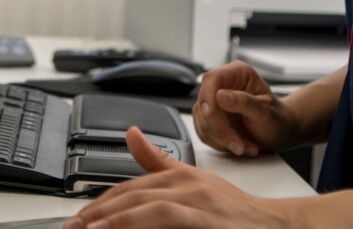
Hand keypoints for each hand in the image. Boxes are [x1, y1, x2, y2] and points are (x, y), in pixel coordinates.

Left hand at [62, 126, 287, 228]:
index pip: (131, 187)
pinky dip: (139, 223)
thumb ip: (160, 160)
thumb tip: (130, 133)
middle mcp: (189, 186)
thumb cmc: (237, 212)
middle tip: (74, 226)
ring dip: (114, 219)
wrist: (279, 225)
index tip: (80, 217)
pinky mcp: (209, 220)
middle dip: (99, 212)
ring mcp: (200, 204)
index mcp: (182, 176)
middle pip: (134, 194)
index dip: (102, 202)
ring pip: (148, 206)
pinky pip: (168, 219)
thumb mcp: (197, 181)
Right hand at [192, 60, 289, 156]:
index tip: (210, 114)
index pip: (213, 79)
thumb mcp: (265, 111)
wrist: (278, 134)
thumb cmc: (276, 119)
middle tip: (239, 145)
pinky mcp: (210, 119)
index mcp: (238, 73)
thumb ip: (243, 102)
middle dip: (220, 129)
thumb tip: (220, 95)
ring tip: (245, 146)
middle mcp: (223, 85)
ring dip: (223, 139)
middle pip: (205, 104)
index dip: (207, 96)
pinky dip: (220, 144)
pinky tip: (239, 145)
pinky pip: (204, 133)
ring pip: (202, 121)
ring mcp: (214, 103)